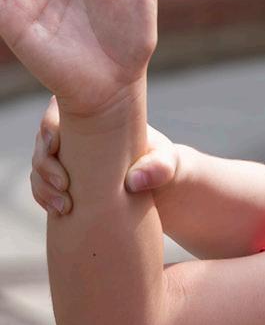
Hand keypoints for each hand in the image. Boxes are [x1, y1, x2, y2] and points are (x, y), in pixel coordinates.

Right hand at [31, 96, 180, 214]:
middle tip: (64, 185)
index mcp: (94, 119)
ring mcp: (66, 159)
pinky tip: (59, 211)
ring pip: (39, 169)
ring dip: (43, 187)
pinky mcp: (65, 181)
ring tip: (64, 206)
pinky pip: (43, 188)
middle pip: (42, 144)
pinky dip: (45, 199)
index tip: (54, 147)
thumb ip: (159, 167)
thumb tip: (133, 181)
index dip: (48, 127)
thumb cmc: (163, 164)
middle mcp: (74, 136)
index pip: (58, 113)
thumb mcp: (167, 162)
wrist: (159, 188)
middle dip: (45, 164)